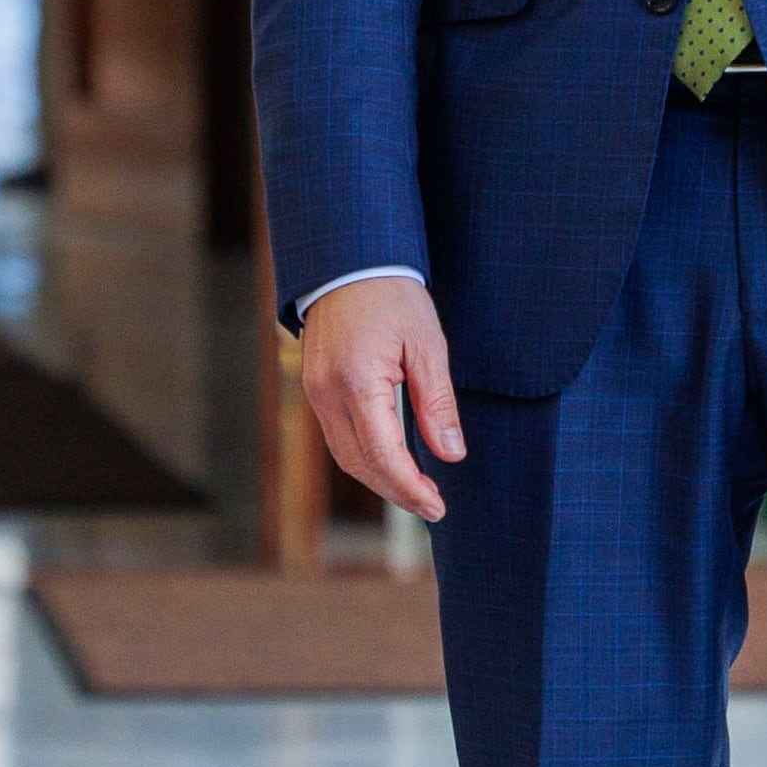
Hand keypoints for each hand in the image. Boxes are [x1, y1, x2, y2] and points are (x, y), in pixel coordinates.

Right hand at [293, 275, 464, 521]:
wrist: (348, 260)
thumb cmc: (391, 295)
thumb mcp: (426, 345)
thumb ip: (437, 403)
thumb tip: (450, 453)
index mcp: (356, 382)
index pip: (383, 455)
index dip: (411, 488)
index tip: (438, 506)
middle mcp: (327, 393)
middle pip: (359, 464)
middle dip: (396, 492)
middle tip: (433, 506)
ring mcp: (315, 392)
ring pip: (345, 455)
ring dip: (380, 479)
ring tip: (416, 490)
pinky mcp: (315, 387)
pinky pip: (338, 436)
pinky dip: (365, 457)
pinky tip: (391, 461)